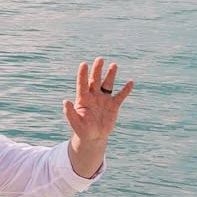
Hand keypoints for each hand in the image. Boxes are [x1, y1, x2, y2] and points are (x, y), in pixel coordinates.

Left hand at [63, 57, 133, 176]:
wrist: (94, 137)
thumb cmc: (82, 129)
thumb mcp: (75, 123)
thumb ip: (70, 113)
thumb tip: (65, 101)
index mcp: (83, 99)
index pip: (82, 84)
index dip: (83, 74)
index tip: (84, 64)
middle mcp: (94, 96)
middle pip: (95, 80)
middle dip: (97, 70)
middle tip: (100, 59)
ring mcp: (104, 99)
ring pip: (107, 84)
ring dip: (111, 75)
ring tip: (114, 65)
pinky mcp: (113, 105)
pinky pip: (120, 96)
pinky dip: (125, 90)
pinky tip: (130, 82)